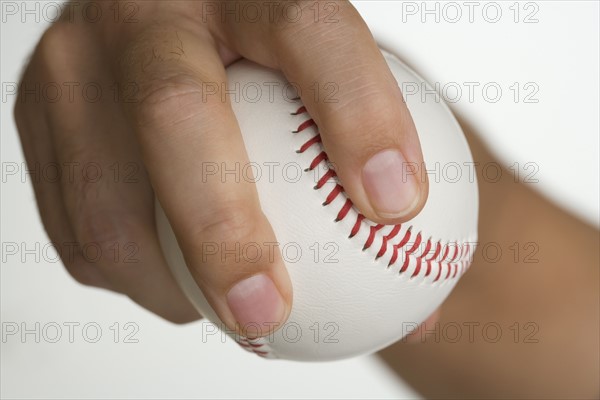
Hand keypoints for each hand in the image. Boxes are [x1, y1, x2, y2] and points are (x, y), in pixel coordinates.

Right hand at [14, 0, 427, 333]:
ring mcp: (76, 60)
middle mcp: (145, 9)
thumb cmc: (266, 67)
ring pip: (107, 198)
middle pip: (175, 112)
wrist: (163, 19)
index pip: (305, 25)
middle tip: (272, 312)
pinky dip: (133, 274)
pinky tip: (179, 281)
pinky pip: (77, 225)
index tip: (397, 208)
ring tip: (230, 314)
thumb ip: (374, 177)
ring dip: (170, 284)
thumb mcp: (324, 85)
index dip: (358, 113)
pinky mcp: (37, 114)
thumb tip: (423, 308)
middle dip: (223, 232)